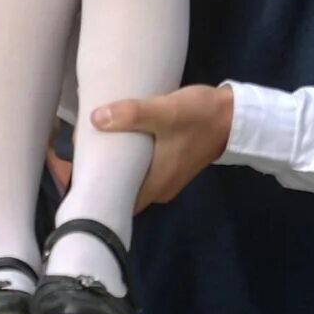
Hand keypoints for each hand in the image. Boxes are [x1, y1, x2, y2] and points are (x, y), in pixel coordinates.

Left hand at [91, 85, 234, 211]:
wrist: (234, 116)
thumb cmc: (199, 117)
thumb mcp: (165, 111)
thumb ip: (132, 114)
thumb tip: (95, 119)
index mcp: (155, 184)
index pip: (118, 202)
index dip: (98, 191)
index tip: (78, 172)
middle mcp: (160, 189)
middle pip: (123, 189)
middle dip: (104, 173)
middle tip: (82, 150)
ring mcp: (167, 178)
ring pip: (133, 178)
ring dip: (118, 164)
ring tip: (96, 142)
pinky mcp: (172, 165)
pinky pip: (144, 168)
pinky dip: (132, 158)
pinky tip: (121, 139)